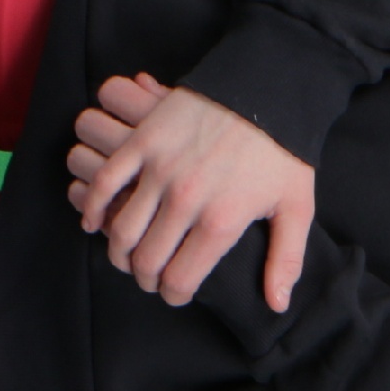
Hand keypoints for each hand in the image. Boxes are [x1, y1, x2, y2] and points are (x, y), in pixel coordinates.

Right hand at [67, 75, 315, 310]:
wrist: (267, 86)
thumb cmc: (284, 150)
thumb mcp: (296, 207)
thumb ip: (285, 260)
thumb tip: (276, 304)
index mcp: (221, 221)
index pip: (180, 280)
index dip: (173, 295)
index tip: (174, 293)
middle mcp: (186, 200)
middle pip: (146, 261)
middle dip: (145, 278)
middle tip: (149, 277)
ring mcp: (160, 169)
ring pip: (121, 229)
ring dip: (117, 251)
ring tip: (126, 255)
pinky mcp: (144, 141)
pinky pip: (105, 182)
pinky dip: (93, 207)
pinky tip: (95, 222)